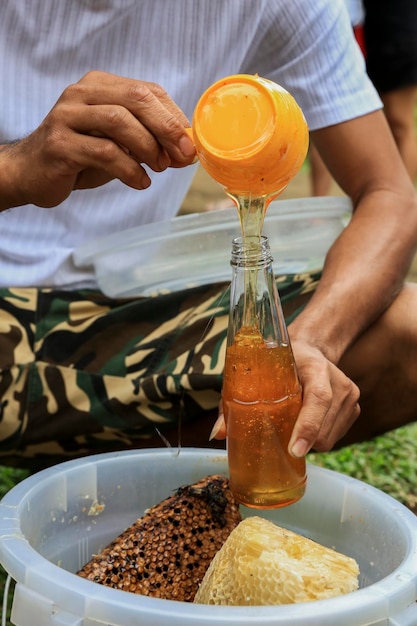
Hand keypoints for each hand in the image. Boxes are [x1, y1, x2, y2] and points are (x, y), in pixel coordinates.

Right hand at [1, 71, 195, 208]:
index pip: (147, 90)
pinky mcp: (60, 144)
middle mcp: (81, 94)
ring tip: (158, 168)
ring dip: (148, 147)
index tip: (189, 144)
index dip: (174, 117)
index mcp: (99, 86)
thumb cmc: (80, 156)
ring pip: (119, 121)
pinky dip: (129, 169)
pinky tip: (140, 182)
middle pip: (136, 99)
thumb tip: (186, 152)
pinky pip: (104, 152)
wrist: (32, 173)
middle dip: (167, 128)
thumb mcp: (118, 144)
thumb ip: (148, 141)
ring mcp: (67, 116)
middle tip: (182, 155)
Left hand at [210, 341, 360, 456]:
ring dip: (309, 441)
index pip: (319, 399)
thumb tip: (218, 433)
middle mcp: (339, 382)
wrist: (312, 349)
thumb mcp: (254, 373)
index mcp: (316, 368)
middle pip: (323, 429)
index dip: (307, 426)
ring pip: (329, 439)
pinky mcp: (355, 407)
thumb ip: (234, 402)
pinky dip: (318, 437)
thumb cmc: (277, 362)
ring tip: (293, 424)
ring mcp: (351, 395)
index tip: (294, 450)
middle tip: (281, 436)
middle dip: (301, 441)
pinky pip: (335, 438)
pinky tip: (306, 422)